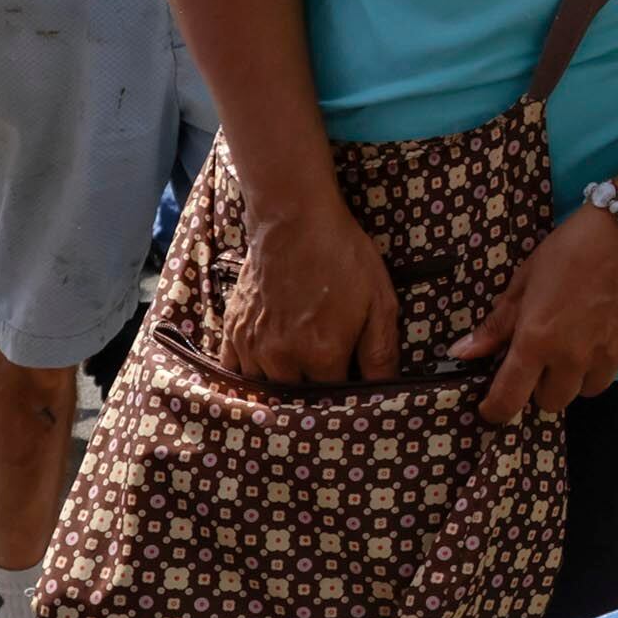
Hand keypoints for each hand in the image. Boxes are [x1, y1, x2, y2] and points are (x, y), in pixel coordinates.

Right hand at [221, 196, 400, 384]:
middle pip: (297, 397)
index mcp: (322, 352)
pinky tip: (263, 372)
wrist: (295, 220)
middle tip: (325, 383)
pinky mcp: (233, 330)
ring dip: (281, 387)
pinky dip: (248, 377)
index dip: (347, 396)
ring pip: (265, 387)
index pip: (335, 397)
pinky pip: (233, 370)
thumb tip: (385, 390)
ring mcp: (252, 344)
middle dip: (313, 396)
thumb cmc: (344, 258)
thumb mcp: (380, 302)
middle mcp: (282, 356)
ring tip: (296, 378)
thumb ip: (381, 352)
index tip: (353, 389)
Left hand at [451, 206, 617, 422]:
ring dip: (578, 376)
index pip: (509, 400)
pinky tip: (606, 326)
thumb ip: (496, 325)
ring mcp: (609, 355)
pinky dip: (607, 356)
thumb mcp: (524, 282)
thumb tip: (463, 353)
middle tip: (543, 359)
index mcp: (537, 342)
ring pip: (588, 389)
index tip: (493, 407)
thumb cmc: (569, 250)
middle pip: (552, 403)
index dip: (496, 410)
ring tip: (578, 344)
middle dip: (543, 387)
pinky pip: (616, 367)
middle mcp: (573, 357)